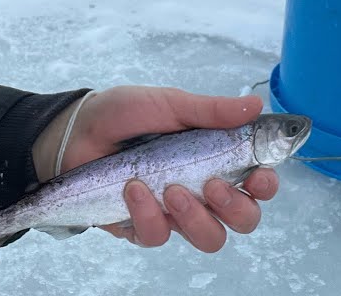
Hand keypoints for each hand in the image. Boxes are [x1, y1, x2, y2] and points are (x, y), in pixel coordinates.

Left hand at [31, 86, 280, 252]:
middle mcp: (202, 190)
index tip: (258, 176)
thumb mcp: (168, 103)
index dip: (265, 185)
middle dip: (235, 208)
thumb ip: (210, 110)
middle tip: (212, 186)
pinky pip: (157, 236)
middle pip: (243, 219)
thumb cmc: (124, 113)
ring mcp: (173, 212)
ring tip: (171, 190)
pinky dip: (147, 213)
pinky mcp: (142, 226)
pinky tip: (133, 189)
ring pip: (209, 237)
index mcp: (216, 158)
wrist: (75, 130)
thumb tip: (255, 106)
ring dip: (195, 217)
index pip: (257, 182)